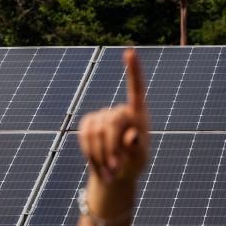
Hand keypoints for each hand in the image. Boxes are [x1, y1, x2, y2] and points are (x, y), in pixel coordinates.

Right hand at [78, 49, 149, 185]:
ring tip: (110, 173)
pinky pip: (84, 136)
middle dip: (111, 147)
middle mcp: (120, 110)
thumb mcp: (140, 159)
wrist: (117, 173)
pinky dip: (91, 154)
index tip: (130, 52)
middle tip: (115, 170)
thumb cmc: (134, 164)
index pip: (136, 89)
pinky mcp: (88, 123)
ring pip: (96, 133)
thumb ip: (137, 148)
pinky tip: (99, 166)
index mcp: (139, 114)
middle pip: (112, 122)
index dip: (133, 71)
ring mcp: (102, 115)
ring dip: (101, 156)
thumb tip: (132, 136)